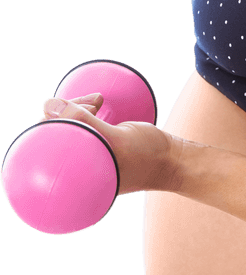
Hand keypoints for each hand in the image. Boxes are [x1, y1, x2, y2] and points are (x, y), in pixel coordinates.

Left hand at [39, 93, 174, 195]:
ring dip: (78, 105)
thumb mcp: (115, 138)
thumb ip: (82, 122)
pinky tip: (99, 103)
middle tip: (97, 103)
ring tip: (100, 100)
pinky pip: (79, 123)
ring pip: (66, 123)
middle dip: (70, 109)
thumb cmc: (145, 156)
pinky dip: (86, 109)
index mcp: (74, 173)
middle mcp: (77, 165)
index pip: (44, 143)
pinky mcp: (95, 142)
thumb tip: (47, 104)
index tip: (89, 112)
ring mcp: (86, 153)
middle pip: (54, 130)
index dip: (58, 121)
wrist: (171, 161)